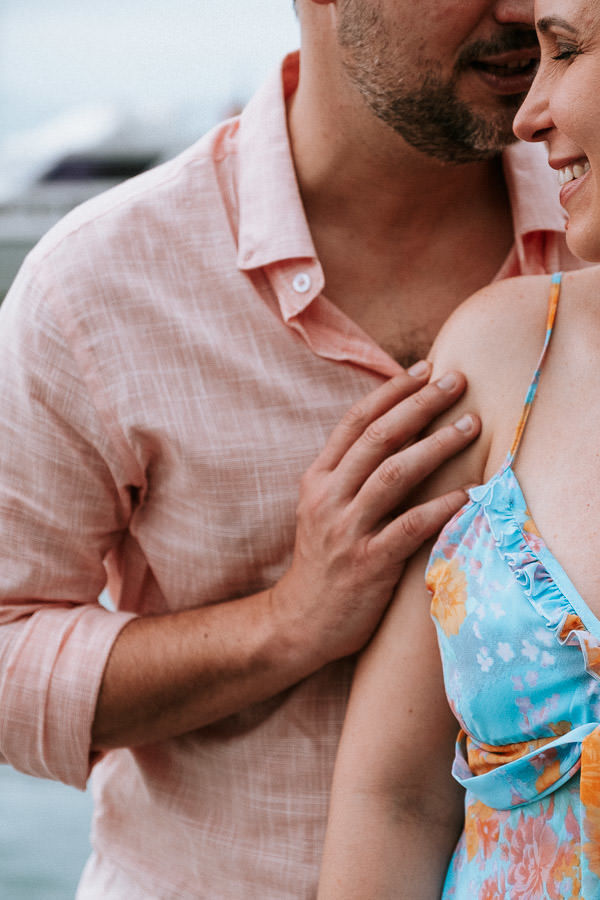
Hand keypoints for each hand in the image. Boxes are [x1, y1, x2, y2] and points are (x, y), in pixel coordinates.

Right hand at [272, 363, 478, 664]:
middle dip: (420, 404)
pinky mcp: (368, 563)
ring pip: (395, 474)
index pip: (355, 422)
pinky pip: (410, 527)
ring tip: (471, 425)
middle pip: (378, 438)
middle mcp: (329, 497)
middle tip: (456, 381)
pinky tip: (470, 494)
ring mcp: (347, 530)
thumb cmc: (323, 561)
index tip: (424, 368)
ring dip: (436, 445)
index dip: (391, 391)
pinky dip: (442, 507)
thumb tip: (399, 433)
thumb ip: (351, 474)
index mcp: (317, 478)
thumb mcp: (323, 508)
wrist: (300, 621)